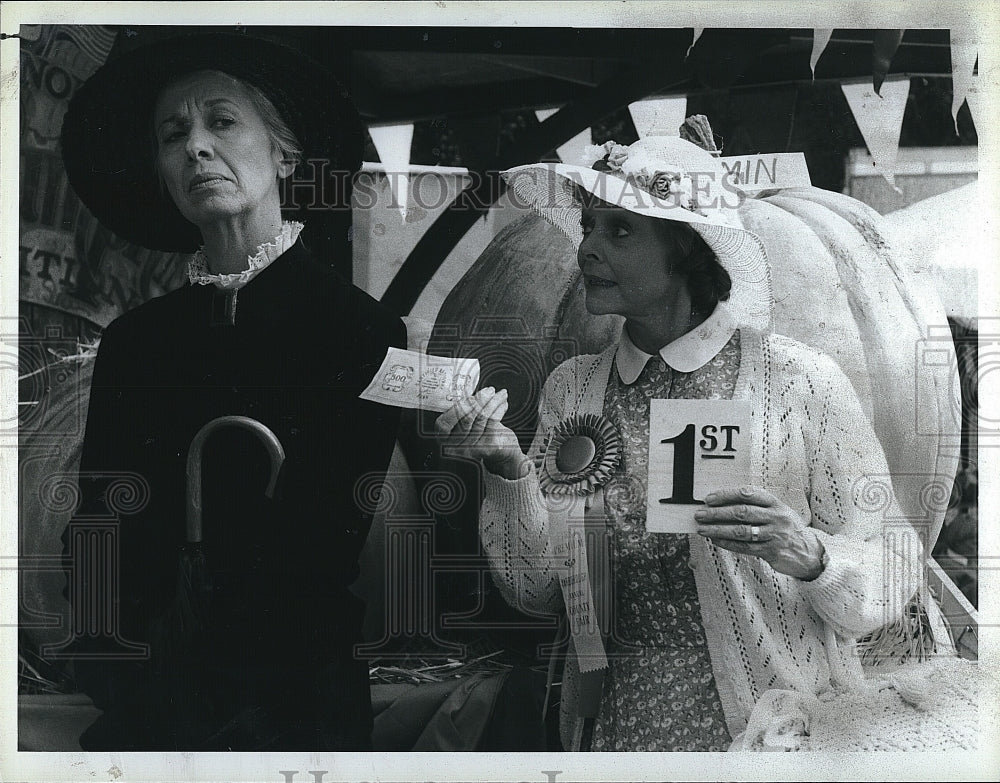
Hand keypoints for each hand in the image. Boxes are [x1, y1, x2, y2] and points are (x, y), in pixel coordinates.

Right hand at [434, 387, 525, 477]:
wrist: (498, 454)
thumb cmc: (479, 435)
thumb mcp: (464, 424)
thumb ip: (461, 412)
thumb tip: (469, 392)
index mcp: (444, 439)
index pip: (445, 424)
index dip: (457, 409)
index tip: (470, 397)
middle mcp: (456, 447)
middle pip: (466, 419)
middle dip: (480, 400)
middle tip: (489, 390)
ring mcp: (472, 448)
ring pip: (482, 418)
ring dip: (493, 402)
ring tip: (500, 394)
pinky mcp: (488, 447)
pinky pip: (493, 422)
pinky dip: (499, 409)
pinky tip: (503, 403)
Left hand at [693, 485, 824, 580]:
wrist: (809, 552)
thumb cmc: (787, 528)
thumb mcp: (778, 512)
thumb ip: (757, 506)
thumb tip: (723, 504)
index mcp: (776, 503)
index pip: (748, 494)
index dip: (727, 495)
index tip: (709, 498)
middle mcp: (776, 517)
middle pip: (741, 512)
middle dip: (717, 513)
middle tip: (700, 514)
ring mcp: (774, 534)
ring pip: (741, 530)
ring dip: (718, 529)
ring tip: (703, 529)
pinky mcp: (771, 551)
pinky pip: (744, 547)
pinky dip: (727, 543)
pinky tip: (716, 540)